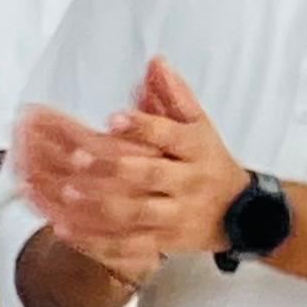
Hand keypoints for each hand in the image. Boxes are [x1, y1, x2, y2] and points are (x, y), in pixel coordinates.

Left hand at [16, 57, 251, 271]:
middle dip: (113, 167)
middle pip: (149, 175)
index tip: (111, 116)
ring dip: (99, 205)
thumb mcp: (199, 125)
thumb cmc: (208, 160)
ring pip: (135, 213)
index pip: (169, 135)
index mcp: (195, 149)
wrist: (242, 214)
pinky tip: (64, 229)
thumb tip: (155, 61)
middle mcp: (187, 183)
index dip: (141, 126)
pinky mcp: (163, 243)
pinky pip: (128, 245)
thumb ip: (174, 96)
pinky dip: (96, 240)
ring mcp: (175, 216)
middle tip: (76, 158)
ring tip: (67, 193)